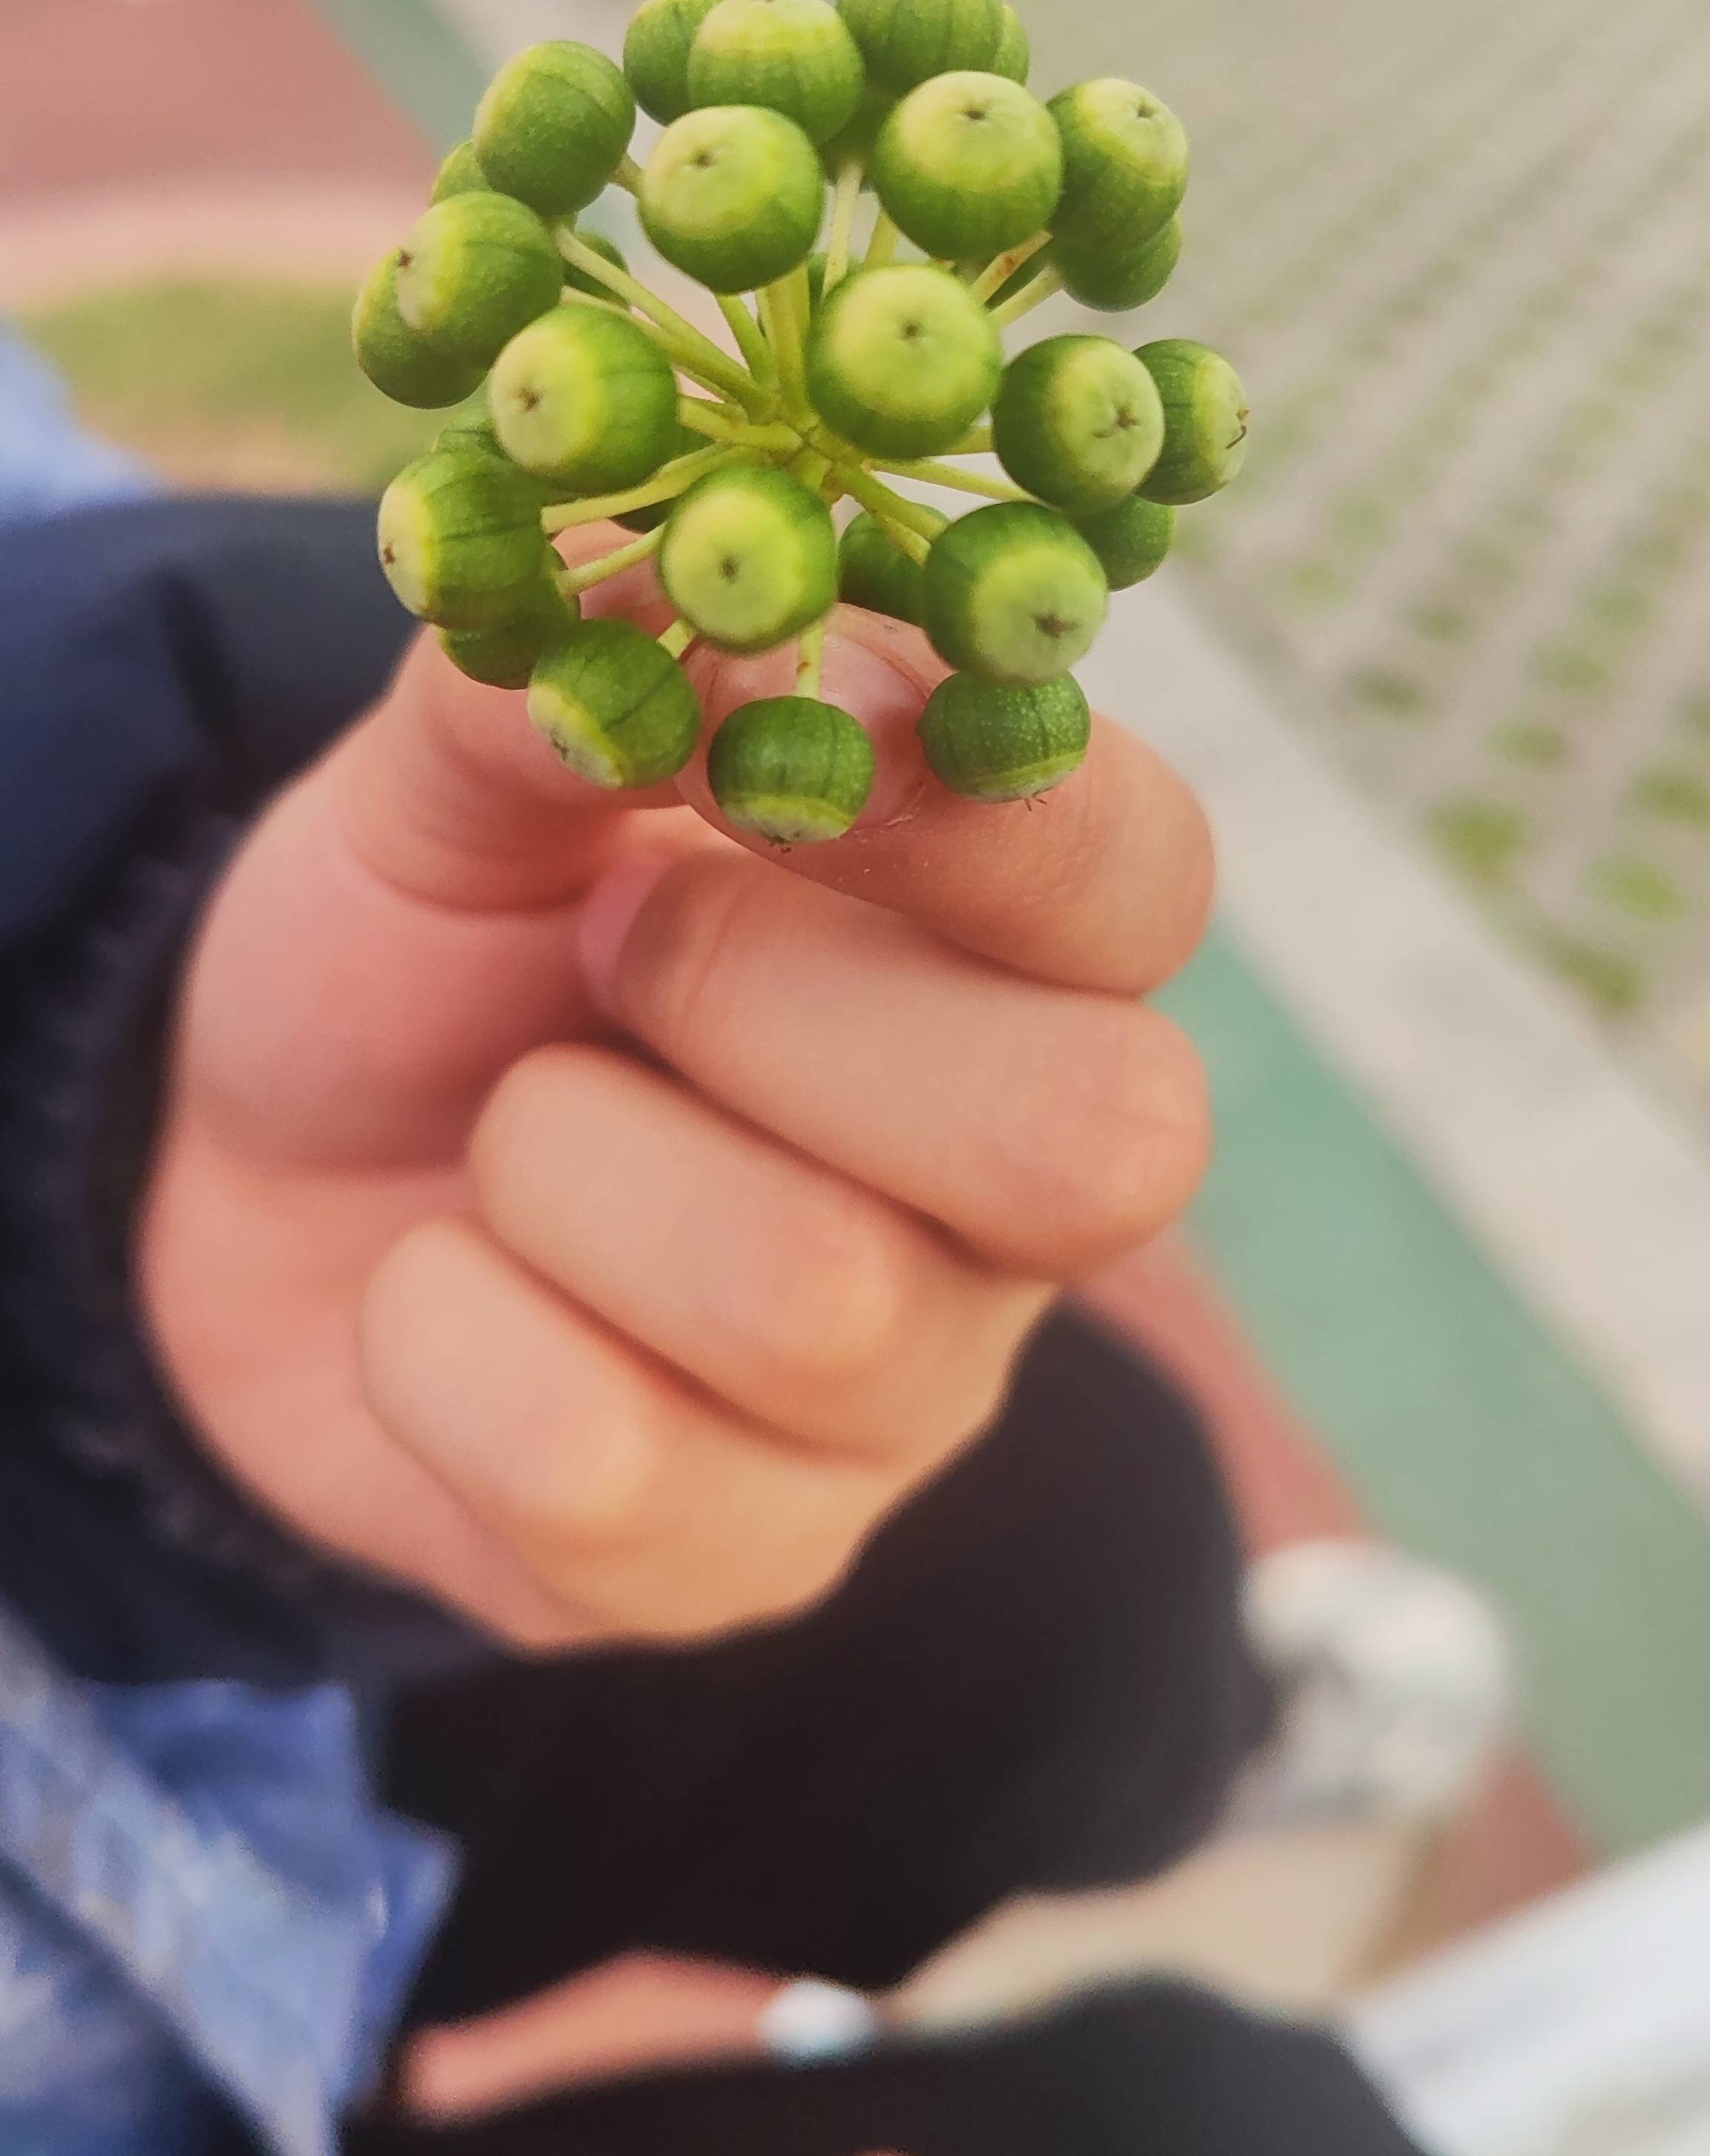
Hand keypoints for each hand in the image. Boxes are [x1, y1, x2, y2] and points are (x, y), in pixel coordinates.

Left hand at [140, 587, 1210, 1644]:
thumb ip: (567, 664)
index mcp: (1004, 956)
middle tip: (612, 949)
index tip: (788, 724)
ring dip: (566, 1165)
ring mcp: (898, 1404)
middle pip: (1098, 1139)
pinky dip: (441, 1338)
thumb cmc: (432, 950)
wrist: (251, 1181)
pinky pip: (597, 1466)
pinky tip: (443, 1294)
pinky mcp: (741, 1567)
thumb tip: (684, 587)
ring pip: (813, 1301)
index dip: (988, 805)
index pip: (1146, 880)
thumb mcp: (460, 772)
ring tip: (511, 1129)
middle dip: (778, 1005)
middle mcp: (1012, 1195)